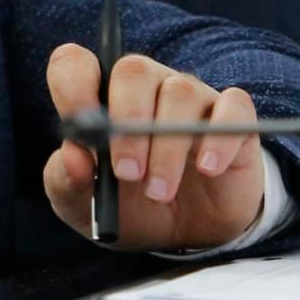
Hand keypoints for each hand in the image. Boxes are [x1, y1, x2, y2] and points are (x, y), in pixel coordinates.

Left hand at [44, 46, 265, 251]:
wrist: (186, 237)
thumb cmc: (128, 208)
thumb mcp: (82, 204)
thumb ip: (66, 179)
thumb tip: (72, 155)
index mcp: (99, 98)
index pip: (76, 62)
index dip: (74, 84)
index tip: (78, 126)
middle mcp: (145, 87)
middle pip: (132, 70)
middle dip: (127, 122)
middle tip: (127, 173)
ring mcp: (191, 98)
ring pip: (180, 92)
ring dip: (167, 147)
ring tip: (159, 192)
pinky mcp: (232, 119)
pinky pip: (233, 107)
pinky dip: (220, 137)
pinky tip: (207, 169)